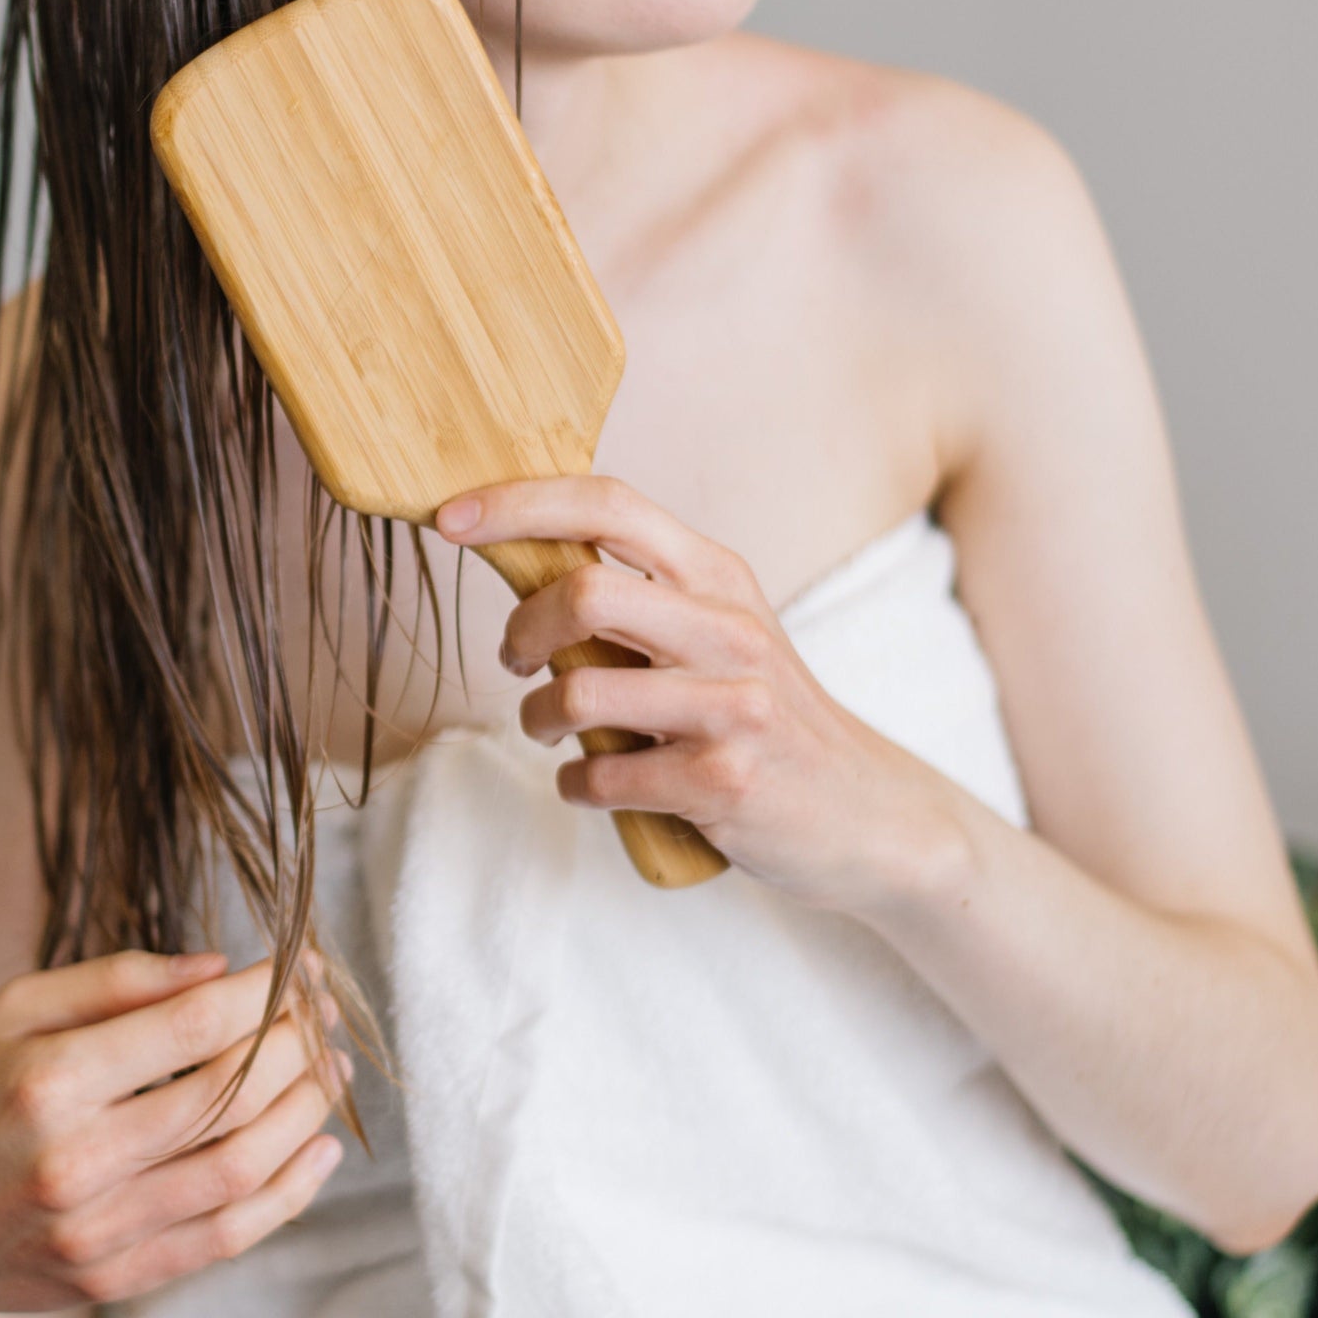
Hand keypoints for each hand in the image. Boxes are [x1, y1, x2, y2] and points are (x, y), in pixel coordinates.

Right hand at [0, 949, 352, 1317]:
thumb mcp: (13, 1012)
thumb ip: (114, 982)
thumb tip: (216, 969)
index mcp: (47, 1081)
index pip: (189, 1029)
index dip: (262, 993)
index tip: (297, 967)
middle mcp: (76, 1160)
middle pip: (224, 1096)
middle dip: (294, 1044)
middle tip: (323, 1012)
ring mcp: (98, 1229)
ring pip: (237, 1168)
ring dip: (303, 1113)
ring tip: (332, 1071)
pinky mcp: (115, 1277)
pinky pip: (225, 1237)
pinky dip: (287, 1194)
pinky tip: (318, 1150)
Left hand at [435, 473, 964, 915]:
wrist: (867, 813)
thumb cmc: (761, 715)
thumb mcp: (716, 630)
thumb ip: (638, 594)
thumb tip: (519, 554)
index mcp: (717, 574)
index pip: (607, 504)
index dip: (518, 503)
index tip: (450, 519)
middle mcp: (730, 627)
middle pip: (583, 592)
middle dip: (520, 632)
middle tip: (516, 664)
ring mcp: (731, 705)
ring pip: (580, 692)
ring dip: (539, 721)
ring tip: (553, 732)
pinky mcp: (724, 780)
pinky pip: (603, 777)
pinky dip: (576, 786)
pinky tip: (594, 786)